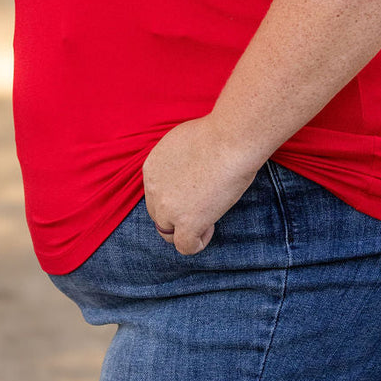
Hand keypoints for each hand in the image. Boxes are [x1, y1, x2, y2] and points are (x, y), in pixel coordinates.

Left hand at [142, 116, 258, 255]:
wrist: (229, 141)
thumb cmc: (216, 134)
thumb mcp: (181, 142)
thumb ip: (175, 161)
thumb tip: (185, 173)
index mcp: (151, 168)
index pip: (156, 192)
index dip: (174, 193)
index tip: (194, 188)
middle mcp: (155, 190)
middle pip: (158, 213)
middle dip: (177, 212)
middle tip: (202, 202)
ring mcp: (169, 209)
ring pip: (167, 233)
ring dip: (184, 229)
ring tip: (207, 217)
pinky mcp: (187, 224)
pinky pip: (185, 246)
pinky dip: (198, 242)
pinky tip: (210, 226)